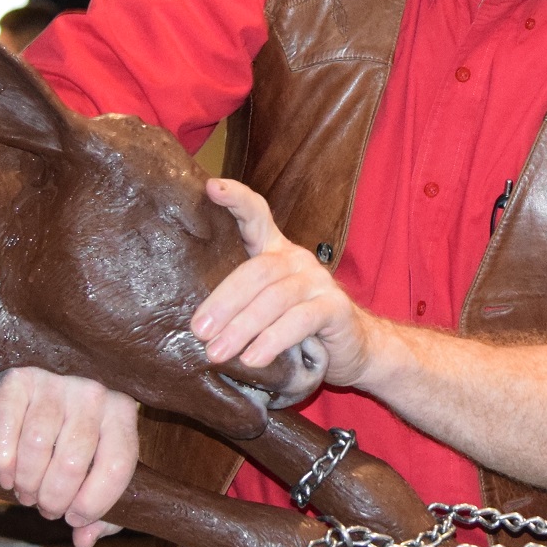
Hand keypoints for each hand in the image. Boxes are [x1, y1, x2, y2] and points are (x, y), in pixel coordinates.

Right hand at [0, 367, 138, 546]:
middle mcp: (93, 393)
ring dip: (26, 483)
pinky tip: (5, 476)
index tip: (75, 519)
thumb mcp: (96, 469)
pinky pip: (5, 425)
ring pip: (37, 446)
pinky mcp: (18, 380)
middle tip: (45, 508)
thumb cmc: (73, 438)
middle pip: (72, 461)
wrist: (39, 391)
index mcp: (122, 414)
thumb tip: (84, 540)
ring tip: (25, 493)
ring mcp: (55, 383)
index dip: (94, 503)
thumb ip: (101, 511)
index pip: (117, 466)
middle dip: (54, 498)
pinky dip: (1, 461)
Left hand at [191, 178, 379, 394]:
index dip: (236, 199)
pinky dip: (272, 340)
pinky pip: (299, 321)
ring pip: (274, 298)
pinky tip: (253, 359)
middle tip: (199, 331)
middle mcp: (297, 259)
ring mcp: (318, 282)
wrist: (352, 349)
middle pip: (256, 270)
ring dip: (242, 328)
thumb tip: (194, 323)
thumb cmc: (297, 328)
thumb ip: (240, 302)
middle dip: (224, 302)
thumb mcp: (265, 308)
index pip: (256, 215)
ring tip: (218, 351)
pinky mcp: (335, 308)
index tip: (210, 187)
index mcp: (275, 251)